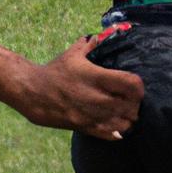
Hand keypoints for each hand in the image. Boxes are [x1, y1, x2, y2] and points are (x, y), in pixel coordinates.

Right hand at [19, 26, 143, 139]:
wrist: (33, 94)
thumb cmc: (55, 73)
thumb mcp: (72, 55)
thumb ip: (89, 46)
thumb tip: (98, 37)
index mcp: (97, 78)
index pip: (133, 84)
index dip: (138, 87)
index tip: (133, 86)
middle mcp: (98, 98)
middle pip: (133, 106)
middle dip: (134, 104)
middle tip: (130, 100)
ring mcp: (93, 116)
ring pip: (126, 123)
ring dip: (128, 118)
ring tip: (123, 112)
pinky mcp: (86, 128)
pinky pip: (112, 135)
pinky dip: (118, 131)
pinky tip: (114, 123)